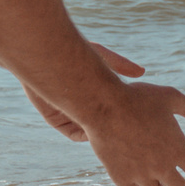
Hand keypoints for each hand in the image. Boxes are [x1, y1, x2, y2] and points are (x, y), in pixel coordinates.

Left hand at [28, 44, 143, 140]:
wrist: (42, 55)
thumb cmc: (71, 51)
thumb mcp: (101, 57)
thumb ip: (120, 64)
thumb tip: (143, 72)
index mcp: (93, 95)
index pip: (112, 113)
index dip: (124, 117)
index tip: (137, 118)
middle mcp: (81, 107)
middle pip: (100, 126)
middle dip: (113, 131)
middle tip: (128, 134)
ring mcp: (68, 114)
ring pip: (88, 132)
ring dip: (99, 134)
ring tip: (113, 133)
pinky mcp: (55, 119)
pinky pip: (73, 133)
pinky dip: (85, 134)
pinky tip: (96, 131)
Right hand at [80, 80, 184, 185]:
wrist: (103, 104)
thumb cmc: (138, 97)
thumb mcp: (170, 97)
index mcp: (179, 149)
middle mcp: (163, 166)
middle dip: (179, 183)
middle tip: (172, 173)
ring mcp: (141, 174)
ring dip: (156, 184)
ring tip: (151, 171)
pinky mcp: (120, 177)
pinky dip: (134, 184)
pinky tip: (132, 171)